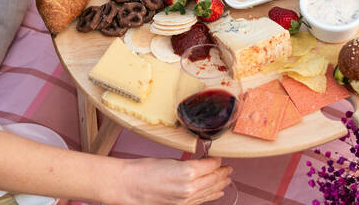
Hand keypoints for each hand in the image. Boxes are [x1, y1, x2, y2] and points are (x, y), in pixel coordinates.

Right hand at [115, 157, 231, 204]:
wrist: (129, 186)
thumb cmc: (144, 170)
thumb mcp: (170, 160)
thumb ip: (188, 164)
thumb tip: (201, 164)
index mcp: (188, 172)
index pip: (211, 166)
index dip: (218, 161)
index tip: (220, 158)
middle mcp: (190, 187)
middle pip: (214, 179)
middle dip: (223, 173)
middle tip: (229, 168)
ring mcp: (186, 199)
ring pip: (210, 192)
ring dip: (220, 184)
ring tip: (227, 179)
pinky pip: (201, 201)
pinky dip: (211, 196)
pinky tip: (218, 192)